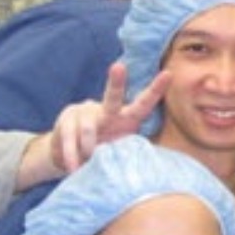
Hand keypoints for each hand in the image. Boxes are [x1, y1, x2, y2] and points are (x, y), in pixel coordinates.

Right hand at [48, 63, 171, 173]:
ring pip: (88, 129)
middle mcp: (107, 111)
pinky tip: (73, 166)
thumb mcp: (120, 151)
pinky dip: (72, 157)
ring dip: (88, 151)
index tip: (168, 74)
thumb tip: (142, 167)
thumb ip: (128, 151)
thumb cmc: (104, 154)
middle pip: (112, 97)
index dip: (156, 90)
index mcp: (126, 119)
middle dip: (116, 83)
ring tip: (89, 163)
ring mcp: (84, 112)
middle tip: (119, 67)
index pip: (143, 104)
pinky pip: (69, 139)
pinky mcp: (66, 119)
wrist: (71, 157)